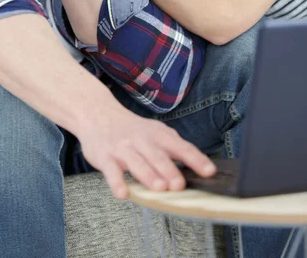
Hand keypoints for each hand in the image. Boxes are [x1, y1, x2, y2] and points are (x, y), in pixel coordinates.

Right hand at [78, 103, 215, 198]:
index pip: (181, 146)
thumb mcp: (155, 132)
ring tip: (159, 188)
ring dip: (148, 175)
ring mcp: (123, 148)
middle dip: (169, 170)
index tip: (209, 171)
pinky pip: (111, 171)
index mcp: (159, 135)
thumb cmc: (132, 129)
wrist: (98, 113)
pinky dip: (117, 182)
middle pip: (158, 156)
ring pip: (137, 163)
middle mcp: (142, 140)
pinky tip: (123, 193)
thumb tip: (199, 168)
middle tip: (179, 185)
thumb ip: (173, 148)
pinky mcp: (105, 157)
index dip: (196, 159)